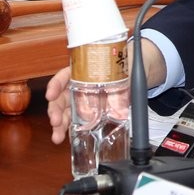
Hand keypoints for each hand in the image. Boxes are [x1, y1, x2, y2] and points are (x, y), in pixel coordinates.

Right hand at [46, 39, 168, 145]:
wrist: (132, 71)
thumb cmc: (123, 64)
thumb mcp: (121, 68)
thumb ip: (119, 80)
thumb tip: (122, 98)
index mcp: (81, 71)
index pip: (64, 76)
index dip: (55, 85)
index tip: (51, 95)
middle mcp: (77, 85)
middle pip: (61, 97)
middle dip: (55, 110)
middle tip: (55, 121)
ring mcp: (80, 98)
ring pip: (64, 111)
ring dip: (58, 124)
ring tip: (57, 136)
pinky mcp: (85, 110)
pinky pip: (73, 118)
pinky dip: (67, 128)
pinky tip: (63, 137)